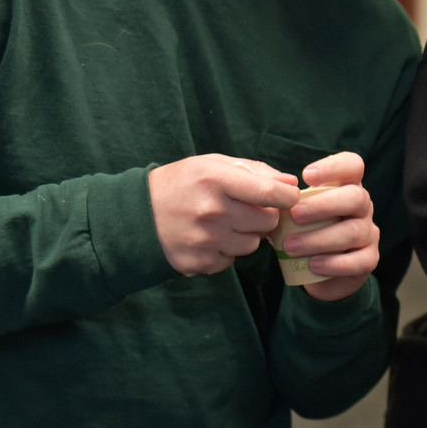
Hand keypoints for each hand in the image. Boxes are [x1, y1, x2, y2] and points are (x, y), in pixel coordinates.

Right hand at [149, 154, 296, 275]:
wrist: (135, 215)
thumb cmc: (182, 184)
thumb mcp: (213, 164)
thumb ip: (256, 171)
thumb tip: (291, 184)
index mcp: (216, 180)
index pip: (270, 193)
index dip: (287, 197)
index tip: (289, 198)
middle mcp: (211, 211)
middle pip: (267, 222)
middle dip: (265, 216)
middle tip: (248, 210)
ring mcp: (204, 240)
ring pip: (252, 245)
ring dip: (245, 236)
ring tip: (223, 223)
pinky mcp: (197, 262)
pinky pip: (231, 261)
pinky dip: (225, 252)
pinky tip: (208, 239)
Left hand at [283, 152, 380, 301]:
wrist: (313, 266)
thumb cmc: (301, 227)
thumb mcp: (293, 208)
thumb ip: (284, 196)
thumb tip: (274, 187)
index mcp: (346, 186)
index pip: (352, 165)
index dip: (334, 167)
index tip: (306, 176)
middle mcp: (362, 206)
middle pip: (356, 197)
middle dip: (324, 205)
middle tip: (294, 215)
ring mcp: (368, 232)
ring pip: (353, 232)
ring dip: (320, 239)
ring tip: (290, 247)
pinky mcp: (369, 258)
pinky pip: (359, 261)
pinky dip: (334, 264)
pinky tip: (313, 265)